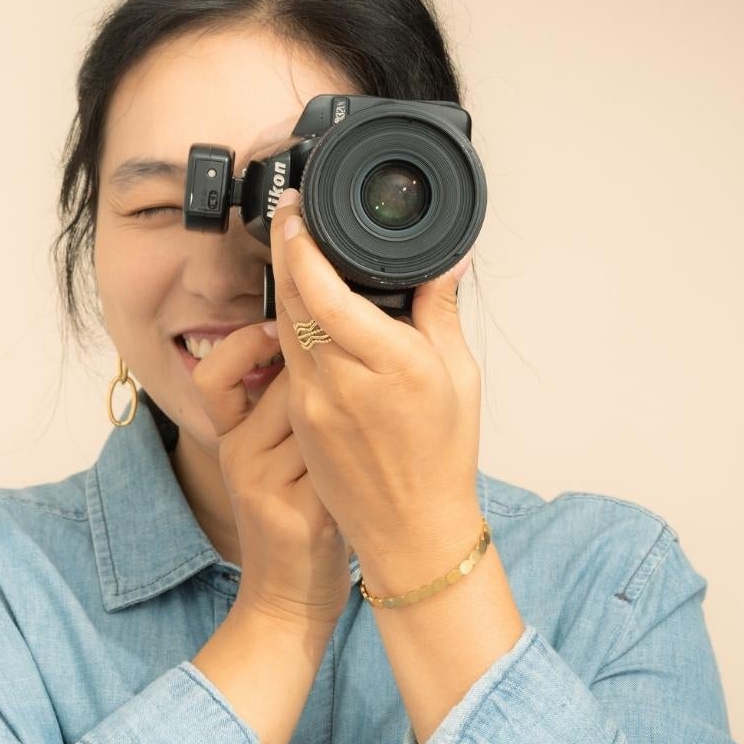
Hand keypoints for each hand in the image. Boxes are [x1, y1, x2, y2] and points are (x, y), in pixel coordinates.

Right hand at [187, 323, 351, 638]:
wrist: (287, 601)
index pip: (218, 374)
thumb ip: (280, 411)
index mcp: (230, 441)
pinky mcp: (297, 513)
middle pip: (288, 384)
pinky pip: (338, 460)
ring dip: (354, 415)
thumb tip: (313, 344)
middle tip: (358, 371)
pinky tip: (378, 462)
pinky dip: (364, 455)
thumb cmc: (294, 524)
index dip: (246, 345)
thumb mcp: (271, 465)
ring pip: (318, 419)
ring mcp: (265, 487)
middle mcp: (240, 458)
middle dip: (326, 374)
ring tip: (373, 426)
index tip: (282, 331)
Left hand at [266, 185, 483, 586]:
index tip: (299, 214)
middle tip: (290, 217)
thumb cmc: (442, 459)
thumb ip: (440, 313)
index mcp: (389, 365)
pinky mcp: (301, 423)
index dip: (303, 247)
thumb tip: (446, 261)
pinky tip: (301, 313)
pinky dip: (291, 329)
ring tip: (296, 255)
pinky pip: (288, 364)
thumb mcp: (459, 378)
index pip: (324, 292)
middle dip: (288, 253)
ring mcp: (314, 405)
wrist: (411, 530)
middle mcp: (342, 383)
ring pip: (284, 330)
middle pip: (294, 302)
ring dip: (285, 289)